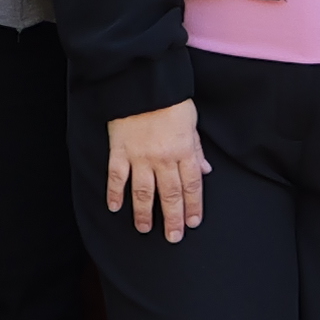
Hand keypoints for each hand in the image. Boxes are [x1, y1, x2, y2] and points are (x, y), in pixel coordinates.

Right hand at [106, 101, 206, 240]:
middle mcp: (162, 158)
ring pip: (143, 192)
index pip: (191, 185)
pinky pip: (116, 177)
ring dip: (144, 213)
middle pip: (169, 195)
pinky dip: (114, 193)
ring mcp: (139, 156)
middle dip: (172, 219)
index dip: (193, 206)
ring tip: (145, 229)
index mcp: (183, 150)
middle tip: (173, 237)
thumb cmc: (169, 99)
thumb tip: (206, 170)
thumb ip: (197, 149)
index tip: (193, 222)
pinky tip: (115, 207)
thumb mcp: (191, 121)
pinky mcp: (119, 151)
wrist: (142, 82)